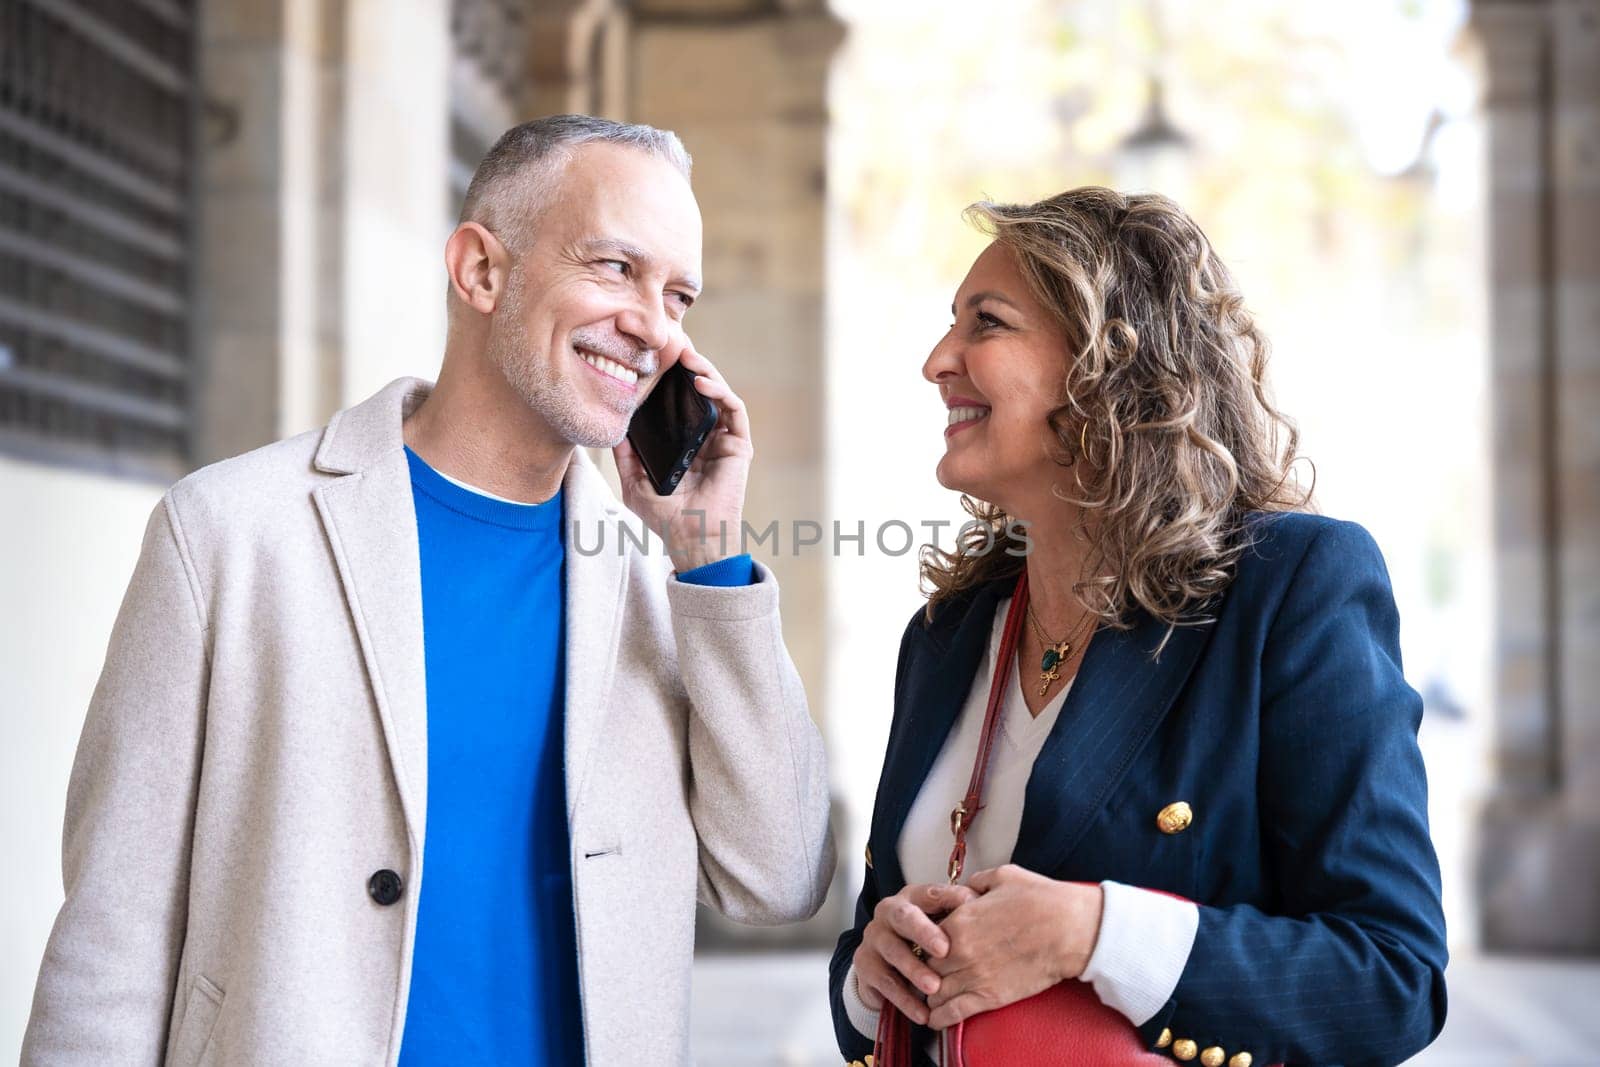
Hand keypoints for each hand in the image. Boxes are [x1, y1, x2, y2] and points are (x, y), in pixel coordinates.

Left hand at [614, 340, 751, 573]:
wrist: (691, 542)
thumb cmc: (665, 520)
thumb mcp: (633, 482)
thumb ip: (624, 454)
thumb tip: (610, 425)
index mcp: (682, 443)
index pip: (677, 402)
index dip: (668, 378)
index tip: (652, 357)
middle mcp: (704, 438)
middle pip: (698, 392)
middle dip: (688, 365)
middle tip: (673, 344)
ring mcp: (723, 441)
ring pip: (718, 394)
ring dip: (705, 371)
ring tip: (687, 357)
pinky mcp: (738, 447)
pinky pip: (733, 411)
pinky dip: (720, 392)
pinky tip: (701, 383)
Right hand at [852, 882, 978, 1025]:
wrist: (883, 964)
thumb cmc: (921, 939)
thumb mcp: (939, 922)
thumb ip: (959, 912)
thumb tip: (982, 904)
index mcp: (911, 898)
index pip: (930, 893)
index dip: (948, 899)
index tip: (968, 908)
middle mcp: (888, 913)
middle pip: (904, 917)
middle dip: (924, 932)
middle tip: (944, 950)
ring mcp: (874, 938)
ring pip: (893, 951)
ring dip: (914, 970)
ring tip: (935, 987)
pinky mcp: (865, 965)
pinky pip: (885, 983)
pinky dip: (905, 1000)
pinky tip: (922, 1013)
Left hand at [924, 865, 1102, 1029]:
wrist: (1070, 930)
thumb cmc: (1041, 899)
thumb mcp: (1003, 876)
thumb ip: (977, 882)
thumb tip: (967, 887)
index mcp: (959, 920)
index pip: (924, 938)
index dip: (925, 943)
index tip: (932, 946)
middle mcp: (959, 950)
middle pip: (925, 967)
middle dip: (924, 970)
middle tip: (929, 973)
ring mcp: (973, 976)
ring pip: (934, 993)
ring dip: (930, 995)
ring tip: (932, 996)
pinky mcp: (990, 997)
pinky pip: (953, 1013)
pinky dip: (940, 1018)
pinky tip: (936, 1019)